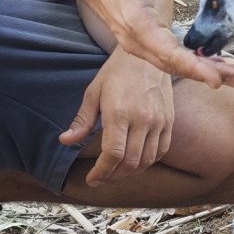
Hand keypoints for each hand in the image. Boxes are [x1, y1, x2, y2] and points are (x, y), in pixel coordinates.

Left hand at [62, 50, 174, 185]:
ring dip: (131, 172)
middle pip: (130, 163)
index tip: (92, 179)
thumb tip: (65, 141)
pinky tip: (136, 160)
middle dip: (113, 176)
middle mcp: (142, 119)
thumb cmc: (116, 72)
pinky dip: (149, 161)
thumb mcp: (93, 93)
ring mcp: (159, 121)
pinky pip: (161, 151)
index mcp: (119, 113)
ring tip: (116, 171)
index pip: (112, 154)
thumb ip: (82, 121)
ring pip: (147, 161)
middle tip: (102, 177)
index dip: (101, 172)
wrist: (146, 55)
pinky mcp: (169, 121)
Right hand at [77, 0, 233, 87]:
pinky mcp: (146, 44)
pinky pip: (170, 59)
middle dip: (205, 73)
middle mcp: (137, 40)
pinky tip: (215, 66)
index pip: (166, 50)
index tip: (215, 78)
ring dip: (203, 72)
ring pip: (173, 65)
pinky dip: (192, 65)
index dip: (191, 66)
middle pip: (173, 64)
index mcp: (137, 22)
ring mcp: (140, 45)